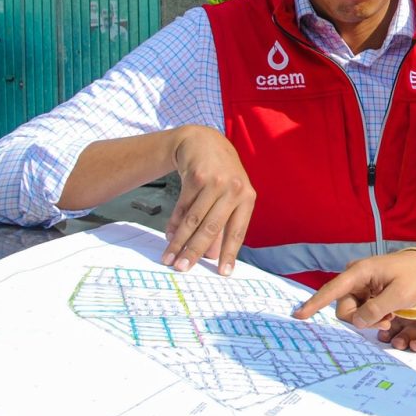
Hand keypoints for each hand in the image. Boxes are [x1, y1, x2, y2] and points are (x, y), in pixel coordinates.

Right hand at [161, 126, 255, 273]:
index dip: (229, 253)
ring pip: (194, 219)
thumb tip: (214, 256)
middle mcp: (233, 189)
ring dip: (179, 242)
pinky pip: (182, 206)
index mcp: (247, 198)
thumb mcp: (230, 196)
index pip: (238, 231)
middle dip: (195, 251)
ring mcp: (214, 182)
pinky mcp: (196, 176)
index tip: (222, 273)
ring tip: (170, 258)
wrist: (204, 142)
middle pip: (211, 227)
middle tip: (183, 269)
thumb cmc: (221, 175)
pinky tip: (169, 237)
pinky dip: (174, 223)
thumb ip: (223, 224)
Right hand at [292, 251, 415, 327]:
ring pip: (352, 313)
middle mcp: (355, 277)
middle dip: (361, 320)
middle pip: (344, 308)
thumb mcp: (399, 295)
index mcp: (360, 272)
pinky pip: (360, 311)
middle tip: (385, 321)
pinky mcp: (365, 292)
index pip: (332, 290)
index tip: (298, 315)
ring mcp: (360, 285)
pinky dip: (373, 316)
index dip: (314, 303)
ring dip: (369, 319)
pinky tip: (388, 312)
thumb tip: (356, 322)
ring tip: (390, 316)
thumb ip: (376, 309)